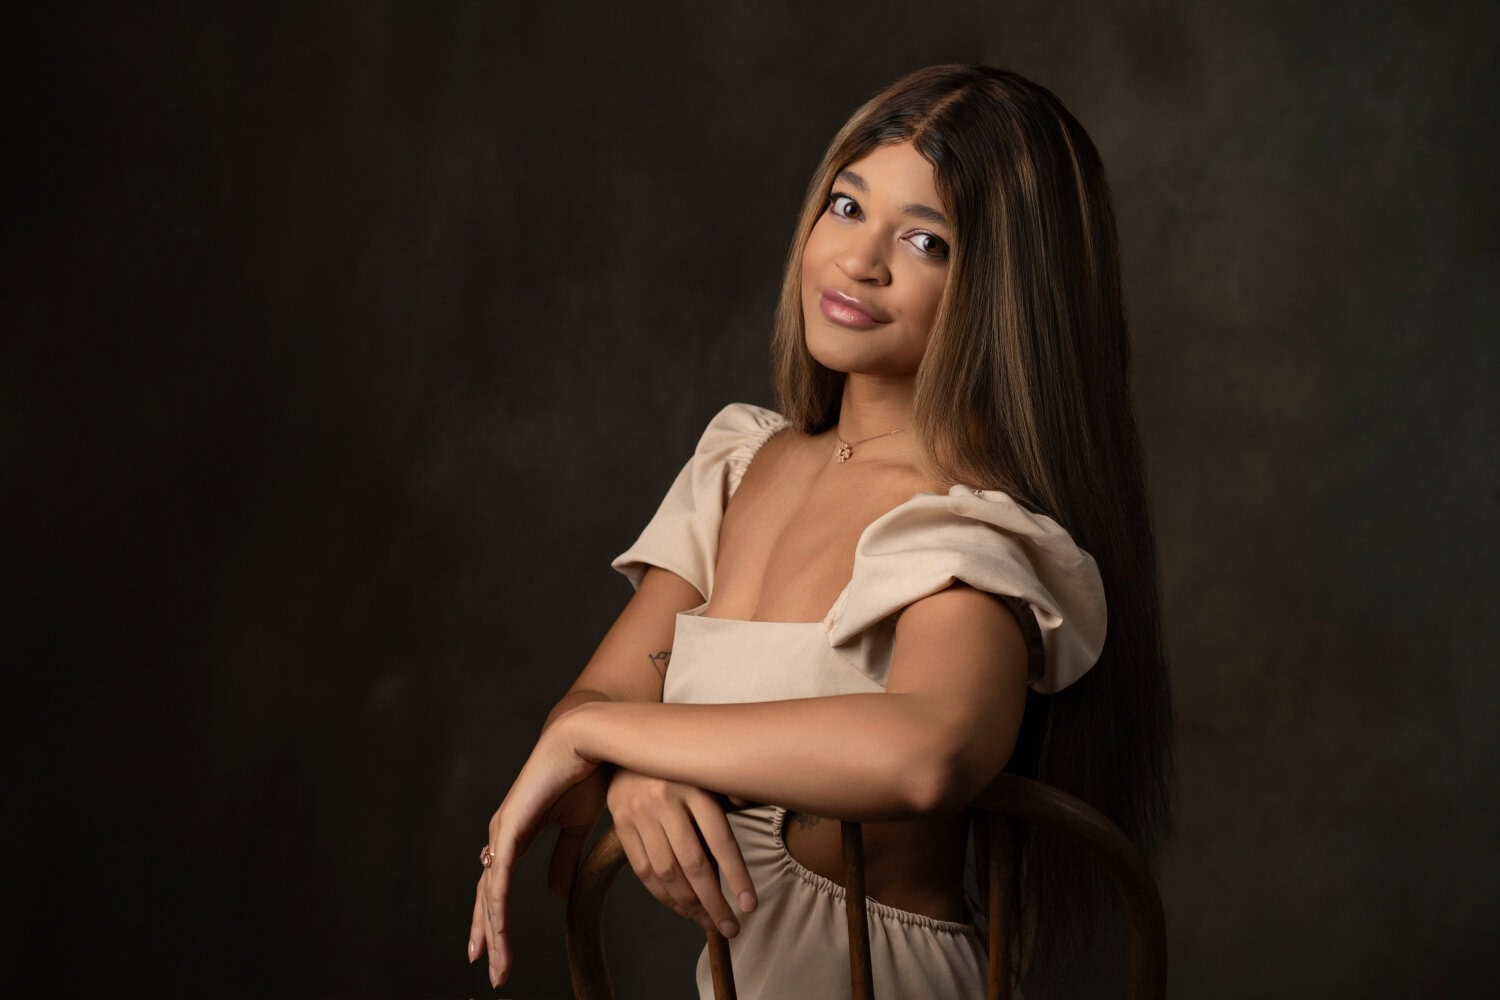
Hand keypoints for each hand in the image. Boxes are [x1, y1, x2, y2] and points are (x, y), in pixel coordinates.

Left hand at [468, 716, 598, 988]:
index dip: (495, 921)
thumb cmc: (586, 774)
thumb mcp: (577, 827)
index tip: (495, 953)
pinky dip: (497, 905)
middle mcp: (502, 836)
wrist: (590, 740)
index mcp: (517, 836)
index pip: (498, 888)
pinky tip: (497, 930)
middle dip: (489, 936)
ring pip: (490, 893)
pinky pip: (499, 875)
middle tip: (493, 971)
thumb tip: (554, 893)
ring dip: (493, 932)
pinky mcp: (509, 826)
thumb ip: (564, 858)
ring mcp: (502, 831)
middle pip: (488, 897)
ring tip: (496, 964)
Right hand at [607, 769, 757, 937]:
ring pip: (667, 872)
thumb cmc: (679, 765)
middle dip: (714, 902)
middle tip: (730, 927)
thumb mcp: (707, 771)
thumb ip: (730, 792)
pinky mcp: (621, 825)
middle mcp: (666, 799)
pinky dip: (663, 896)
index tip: (750, 905)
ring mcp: (641, 814)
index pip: (720, 840)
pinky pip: (643, 871)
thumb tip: (754, 799)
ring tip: (709, 923)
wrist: (624, 746)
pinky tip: (681, 909)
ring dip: (689, 905)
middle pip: (693, 863)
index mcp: (695, 786)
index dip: (736, 876)